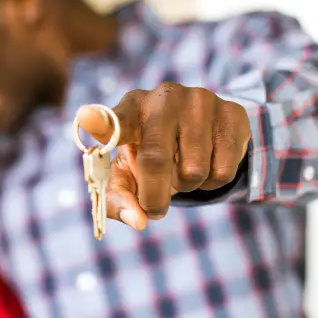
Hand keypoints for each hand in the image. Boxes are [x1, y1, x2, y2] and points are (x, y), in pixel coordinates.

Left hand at [76, 83, 250, 228]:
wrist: (202, 129)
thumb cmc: (151, 154)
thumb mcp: (128, 174)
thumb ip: (121, 198)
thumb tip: (139, 220)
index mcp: (130, 109)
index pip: (112, 118)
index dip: (98, 121)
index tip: (85, 118)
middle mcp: (163, 98)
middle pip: (156, 160)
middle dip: (154, 195)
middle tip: (155, 207)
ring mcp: (201, 101)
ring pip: (193, 171)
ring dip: (186, 186)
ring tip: (182, 170)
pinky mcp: (232, 113)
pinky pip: (222, 170)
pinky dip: (212, 182)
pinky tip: (207, 162)